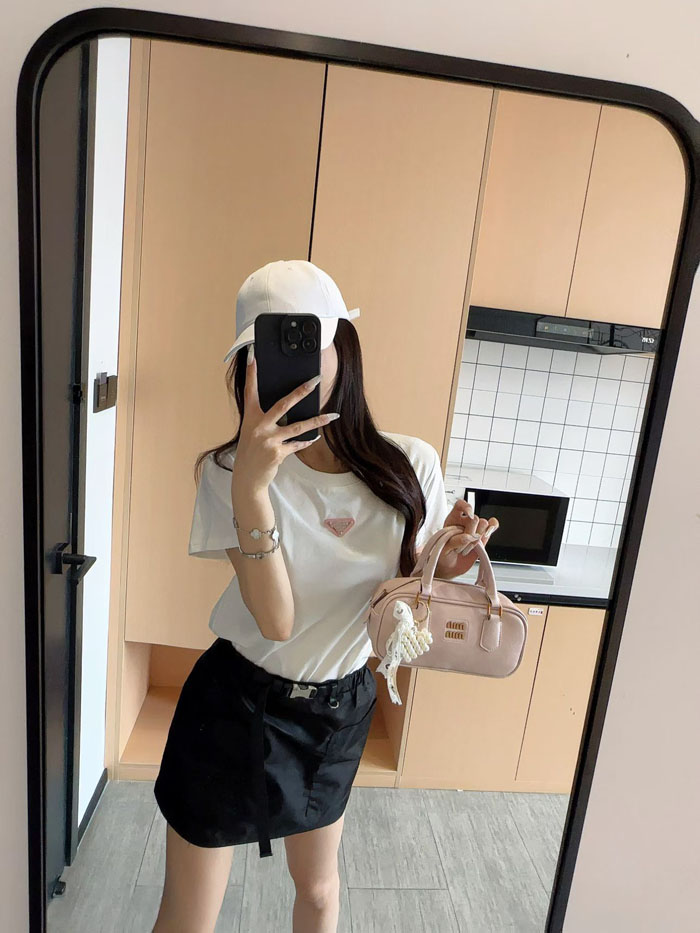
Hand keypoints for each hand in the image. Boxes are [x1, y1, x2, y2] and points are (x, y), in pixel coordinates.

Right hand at [231, 349, 338, 492]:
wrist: (247, 478)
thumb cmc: (251, 451)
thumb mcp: (252, 431)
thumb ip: (266, 419)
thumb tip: (288, 408)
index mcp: (250, 417)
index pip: (250, 390)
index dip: (251, 372)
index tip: (253, 356)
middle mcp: (258, 426)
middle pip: (284, 404)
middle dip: (301, 391)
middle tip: (315, 380)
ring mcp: (268, 440)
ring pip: (299, 427)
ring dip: (318, 421)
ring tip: (332, 416)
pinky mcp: (278, 453)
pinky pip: (297, 444)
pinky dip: (306, 441)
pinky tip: (315, 437)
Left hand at [434, 499, 498, 578]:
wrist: (448, 567)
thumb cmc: (442, 554)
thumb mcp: (443, 547)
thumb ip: (454, 541)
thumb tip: (468, 537)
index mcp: (452, 520)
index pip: (460, 505)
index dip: (466, 506)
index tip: (469, 515)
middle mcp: (464, 522)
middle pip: (475, 519)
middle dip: (470, 534)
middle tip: (461, 547)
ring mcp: (474, 529)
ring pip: (484, 523)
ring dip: (478, 537)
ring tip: (468, 548)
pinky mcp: (483, 537)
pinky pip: (492, 525)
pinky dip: (492, 528)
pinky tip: (486, 535)